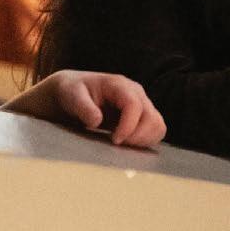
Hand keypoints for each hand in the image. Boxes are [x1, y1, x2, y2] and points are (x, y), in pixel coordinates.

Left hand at [10, 71, 165, 147]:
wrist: (73, 93)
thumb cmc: (72, 92)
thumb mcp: (71, 96)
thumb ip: (83, 107)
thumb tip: (96, 121)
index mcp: (119, 85)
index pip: (134, 105)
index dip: (128, 126)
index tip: (114, 140)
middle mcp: (136, 93)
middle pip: (152, 118)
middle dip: (137, 136)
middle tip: (116, 144)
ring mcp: (142, 104)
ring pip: (158, 126)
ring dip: (143, 140)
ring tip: (122, 144)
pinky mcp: (142, 117)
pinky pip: (155, 131)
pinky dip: (145, 141)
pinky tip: (127, 143)